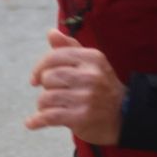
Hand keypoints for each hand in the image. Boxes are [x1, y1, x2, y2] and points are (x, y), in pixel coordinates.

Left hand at [26, 30, 125, 144]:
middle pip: (49, 77)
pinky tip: (32, 123)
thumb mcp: (91, 63)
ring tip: (52, 108)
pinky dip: (37, 121)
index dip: (39, 67)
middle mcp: (91, 76)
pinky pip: (49, 116)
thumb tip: (51, 33)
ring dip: (43, 105)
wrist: (124, 115)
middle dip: (46, 87)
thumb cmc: (102, 86)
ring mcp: (86, 97)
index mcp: (92, 58)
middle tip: (54, 94)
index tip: (35, 79)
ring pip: (46, 97)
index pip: (54, 57)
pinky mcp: (81, 117)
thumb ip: (70, 47)